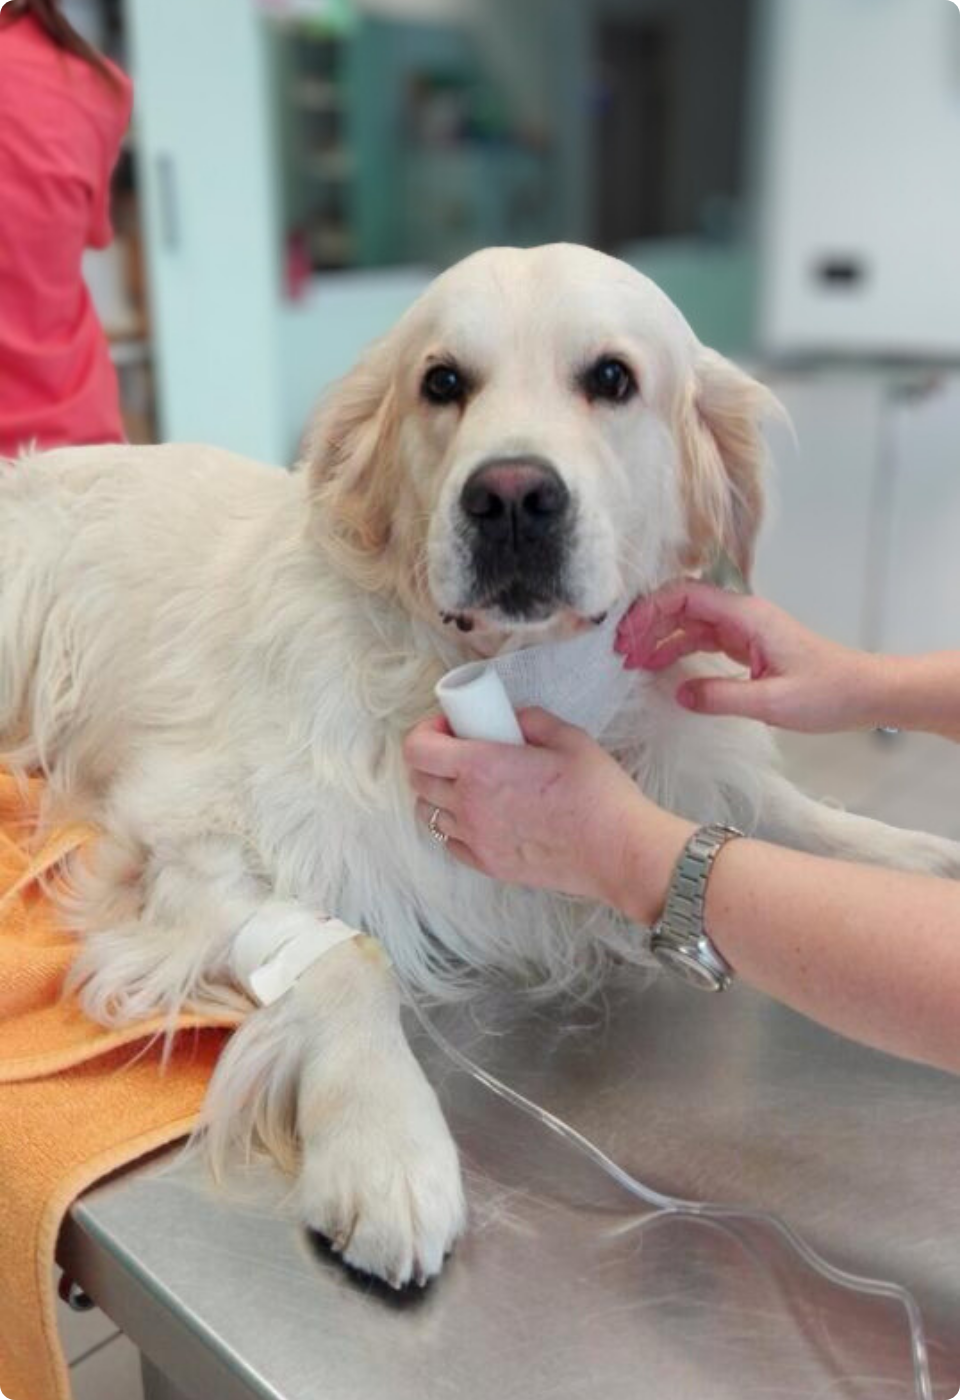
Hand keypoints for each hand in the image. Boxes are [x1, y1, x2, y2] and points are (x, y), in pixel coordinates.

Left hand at [403, 708, 691, 922]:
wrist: (616, 850)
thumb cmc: (597, 793)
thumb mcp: (569, 738)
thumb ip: (532, 721)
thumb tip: (513, 718)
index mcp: (482, 767)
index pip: (418, 749)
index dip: (425, 731)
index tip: (447, 726)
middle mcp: (469, 804)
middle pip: (418, 780)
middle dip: (430, 759)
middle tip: (458, 751)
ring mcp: (476, 839)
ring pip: (429, 814)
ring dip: (439, 794)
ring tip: (469, 785)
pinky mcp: (488, 865)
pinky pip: (451, 843)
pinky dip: (455, 826)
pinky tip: (480, 816)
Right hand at [616, 581, 885, 732]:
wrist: (866, 694)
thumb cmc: (829, 693)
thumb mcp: (772, 703)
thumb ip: (721, 697)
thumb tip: (679, 693)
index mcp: (747, 617)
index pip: (686, 596)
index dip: (650, 611)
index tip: (627, 638)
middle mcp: (742, 617)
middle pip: (681, 605)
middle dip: (647, 624)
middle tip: (621, 654)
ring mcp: (744, 631)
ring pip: (689, 624)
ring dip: (659, 639)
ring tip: (632, 664)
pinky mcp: (747, 648)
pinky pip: (702, 641)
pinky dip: (677, 651)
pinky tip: (660, 669)